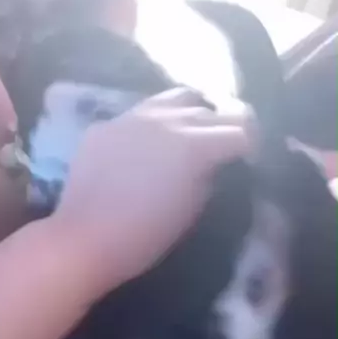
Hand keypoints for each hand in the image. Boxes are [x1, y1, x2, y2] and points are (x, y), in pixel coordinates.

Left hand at [52, 89, 253, 295]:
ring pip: (176, 98)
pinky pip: (141, 112)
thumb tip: (217, 165)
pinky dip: (158, 122)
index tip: (253, 161)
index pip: (241, 130)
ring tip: (195, 132)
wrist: (84, 239)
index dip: (253, 145)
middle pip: (211, 110)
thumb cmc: (144, 237)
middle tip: (229, 147)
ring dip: (194, 112)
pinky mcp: (107, 125)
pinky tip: (153, 142)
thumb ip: (210, 178)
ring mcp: (132, 117)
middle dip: (227, 126)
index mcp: (194, 144)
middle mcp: (166, 119)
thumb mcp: (191, 211)